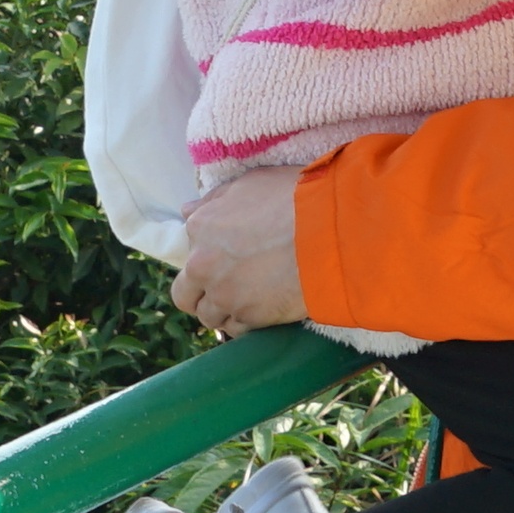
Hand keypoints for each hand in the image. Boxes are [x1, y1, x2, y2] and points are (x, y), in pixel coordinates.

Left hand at [173, 168, 308, 335]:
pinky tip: (259, 311)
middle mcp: (203, 264)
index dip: (208, 253)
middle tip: (224, 286)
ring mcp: (224, 295)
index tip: (227, 254)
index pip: (188, 249)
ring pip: (208, 316)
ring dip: (223, 310)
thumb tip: (189, 211)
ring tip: (247, 300)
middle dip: (199, 293)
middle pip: (184, 294)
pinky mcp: (248, 318)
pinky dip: (244, 323)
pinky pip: (235, 330)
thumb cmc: (294, 198)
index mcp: (201, 227)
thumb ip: (216, 200)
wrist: (329, 233)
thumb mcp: (252, 183)